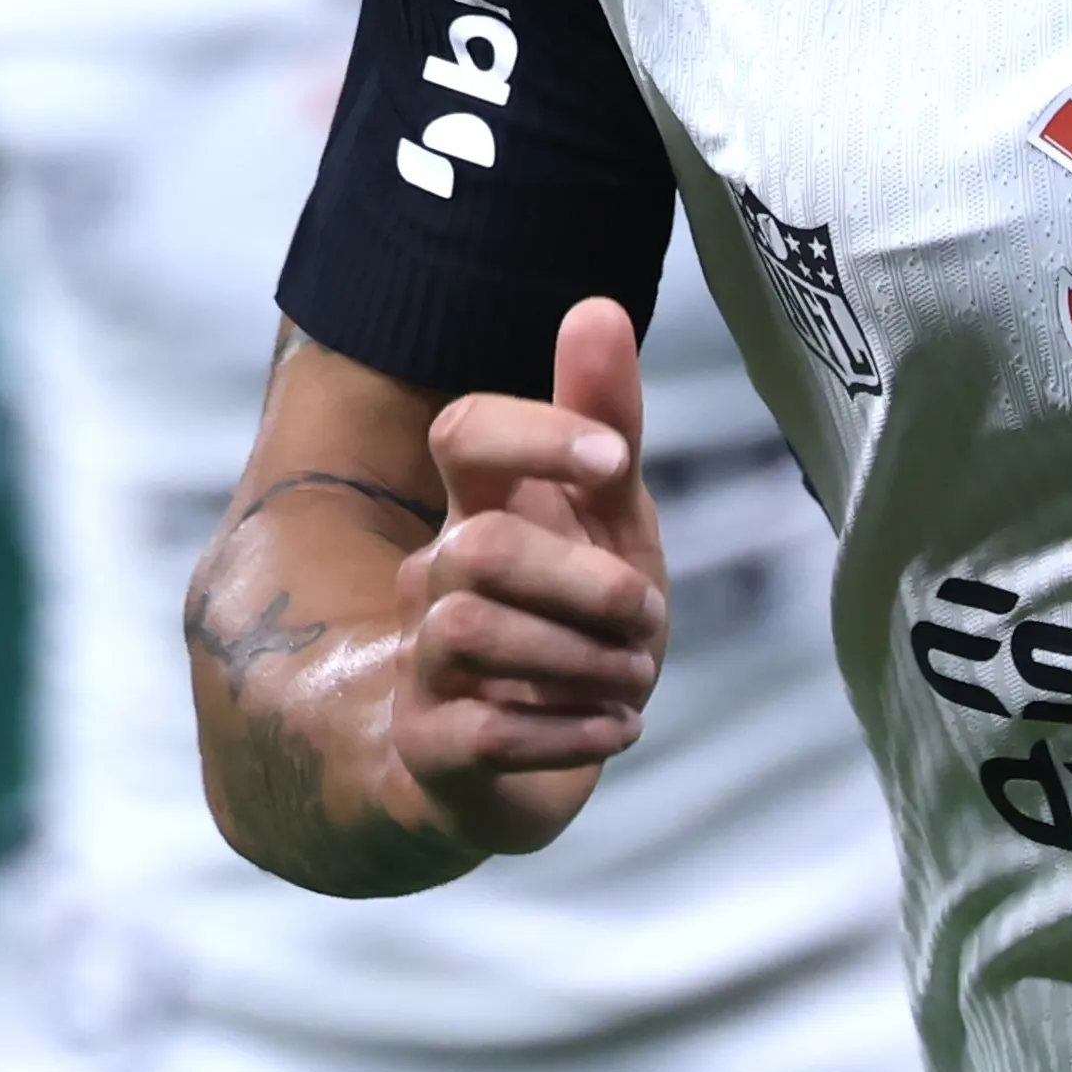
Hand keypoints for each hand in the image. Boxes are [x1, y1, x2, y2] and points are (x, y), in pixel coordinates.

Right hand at [392, 295, 666, 847]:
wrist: (521, 765)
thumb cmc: (572, 623)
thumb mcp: (609, 525)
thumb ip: (606, 426)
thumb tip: (594, 305)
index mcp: (483, 509)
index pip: (464, 433)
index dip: (538, 434)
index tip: (616, 465)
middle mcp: (435, 577)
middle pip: (479, 546)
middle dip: (588, 585)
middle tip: (650, 623)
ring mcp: (421, 664)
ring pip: (467, 631)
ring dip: (582, 662)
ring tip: (633, 681)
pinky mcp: (428, 749)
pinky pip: (481, 731)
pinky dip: (569, 733)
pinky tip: (618, 730)